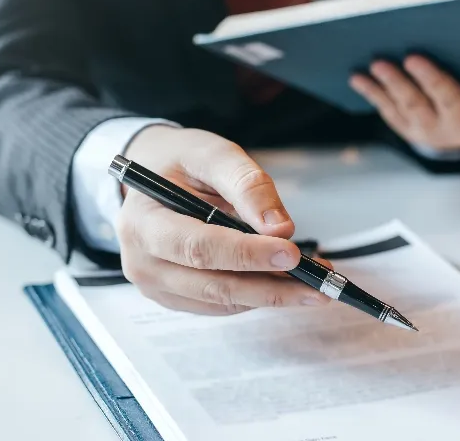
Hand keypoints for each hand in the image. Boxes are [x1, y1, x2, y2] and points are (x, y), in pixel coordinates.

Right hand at [115, 125, 330, 314]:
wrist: (152, 177)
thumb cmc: (181, 162)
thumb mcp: (212, 154)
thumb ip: (246, 184)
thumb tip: (280, 227)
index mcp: (143, 221)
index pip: (197, 247)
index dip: (246, 254)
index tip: (291, 253)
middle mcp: (142, 260)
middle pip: (212, 284)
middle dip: (270, 286)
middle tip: (318, 284)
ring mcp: (155, 284)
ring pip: (222, 301)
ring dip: (271, 294)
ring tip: (313, 281)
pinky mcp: (173, 297)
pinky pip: (220, 305)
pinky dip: (256, 295)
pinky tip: (286, 281)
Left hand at [348, 56, 459, 152]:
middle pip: (448, 100)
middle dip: (430, 79)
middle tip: (413, 57)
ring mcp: (432, 130)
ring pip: (412, 106)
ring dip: (393, 84)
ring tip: (378, 64)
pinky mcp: (408, 129)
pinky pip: (389, 110)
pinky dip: (372, 92)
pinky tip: (357, 77)